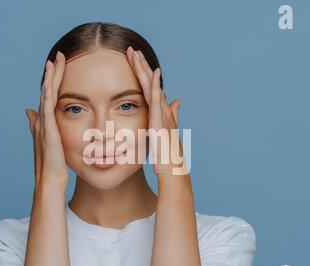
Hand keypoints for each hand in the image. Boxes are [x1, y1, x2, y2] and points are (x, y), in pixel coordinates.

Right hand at [25, 51, 68, 186]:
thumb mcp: (48, 142)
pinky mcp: (47, 129)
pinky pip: (48, 106)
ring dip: (50, 78)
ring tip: (54, 61)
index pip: (50, 96)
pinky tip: (51, 80)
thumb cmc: (53, 165)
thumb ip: (39, 127)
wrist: (50, 180)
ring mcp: (43, 124)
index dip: (53, 81)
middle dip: (52, 74)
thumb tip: (29, 111)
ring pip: (47, 95)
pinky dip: (49, 92)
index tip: (58, 66)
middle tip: (57, 56)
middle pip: (47, 91)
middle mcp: (42, 120)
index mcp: (45, 123)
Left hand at [125, 47, 186, 177]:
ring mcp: (163, 115)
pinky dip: (156, 86)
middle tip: (132, 49)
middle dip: (141, 66)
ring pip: (153, 87)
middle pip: (151, 83)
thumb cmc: (166, 155)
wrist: (173, 170)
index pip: (150, 88)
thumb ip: (171, 117)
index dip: (143, 73)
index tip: (134, 60)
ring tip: (136, 54)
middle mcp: (163, 110)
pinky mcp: (160, 122)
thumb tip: (177, 102)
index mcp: (160, 113)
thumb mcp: (164, 133)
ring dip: (145, 70)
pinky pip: (157, 101)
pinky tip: (154, 73)